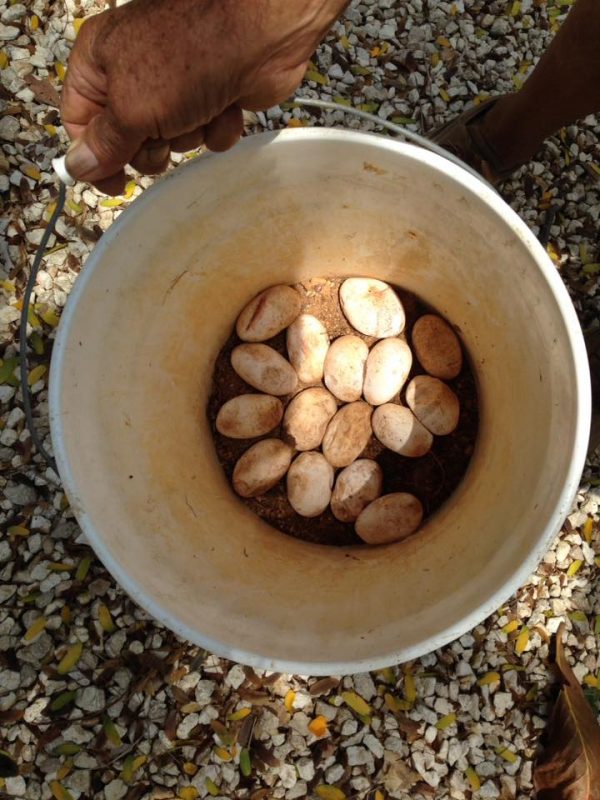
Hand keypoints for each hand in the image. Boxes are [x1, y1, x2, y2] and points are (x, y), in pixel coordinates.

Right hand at [60, 0, 347, 193]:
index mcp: (99, 61)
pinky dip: (217, 128)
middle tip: (162, 136)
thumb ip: (105, 144)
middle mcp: (133, 71)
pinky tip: (227, 106)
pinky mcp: (211, 98)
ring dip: (187, 135)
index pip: (79, 120)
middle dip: (149, 147)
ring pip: (170, 141)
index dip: (94, 157)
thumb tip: (78, 167)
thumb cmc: (188, 59)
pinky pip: (205, 136)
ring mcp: (175, 86)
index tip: (114, 184)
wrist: (259, 36)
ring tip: (199, 109)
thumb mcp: (132, 109)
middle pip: (126, 139)